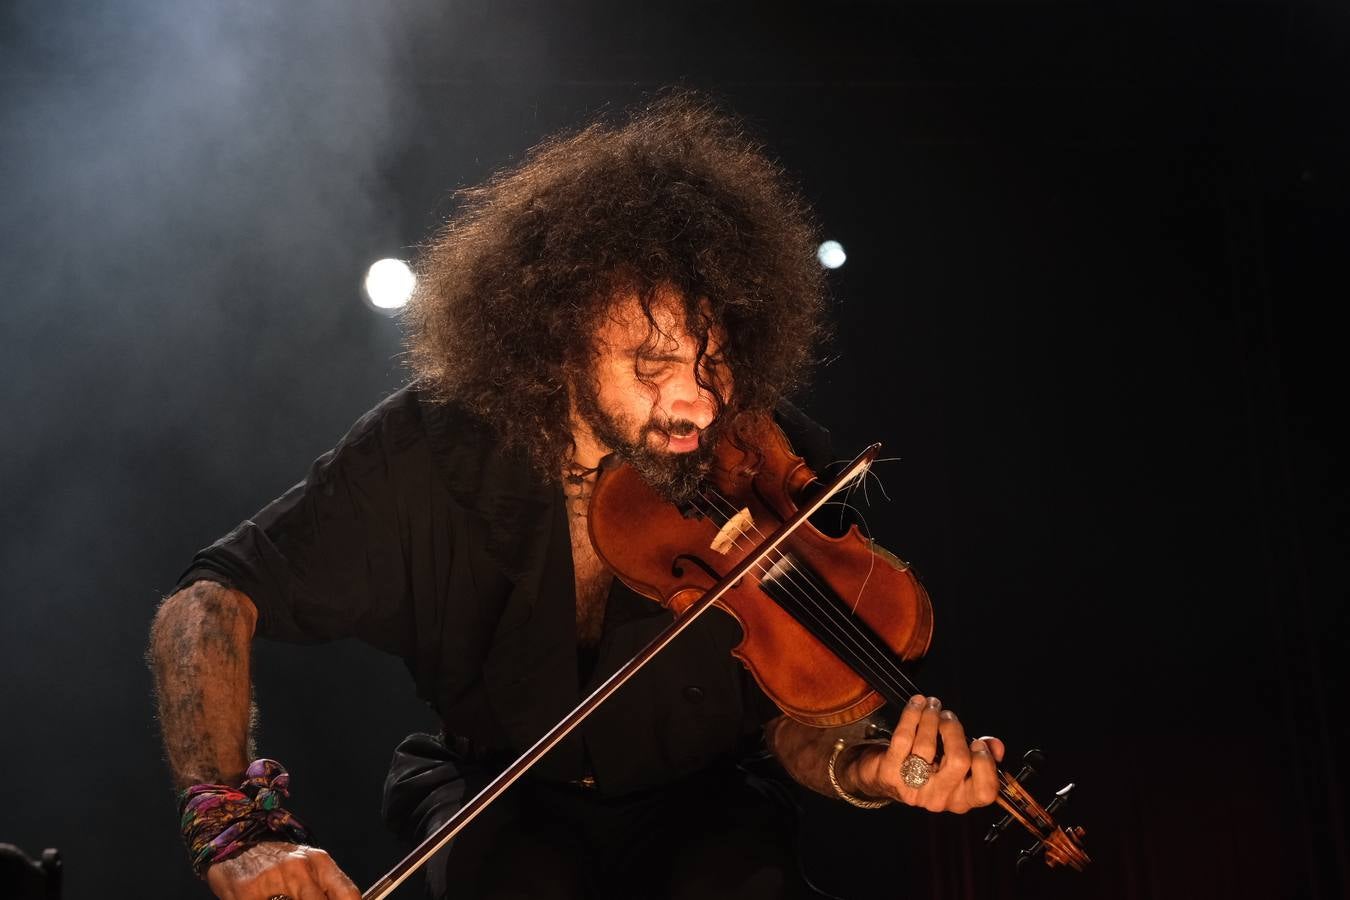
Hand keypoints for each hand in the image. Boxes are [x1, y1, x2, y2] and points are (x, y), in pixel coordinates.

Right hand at [205, 842, 360, 899]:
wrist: (234, 840)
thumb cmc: (274, 860)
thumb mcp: (305, 867)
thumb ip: (325, 887)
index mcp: (319, 862)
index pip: (347, 893)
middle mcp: (300, 868)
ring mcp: (274, 879)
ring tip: (281, 898)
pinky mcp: (249, 891)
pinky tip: (267, 899)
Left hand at [850, 694, 1004, 812]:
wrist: (884, 778)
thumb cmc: (928, 769)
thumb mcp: (957, 767)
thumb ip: (983, 756)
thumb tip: (996, 745)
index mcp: (961, 800)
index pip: (984, 792)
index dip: (985, 764)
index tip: (978, 742)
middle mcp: (938, 798)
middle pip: (958, 761)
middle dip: (954, 730)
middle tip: (948, 716)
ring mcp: (913, 787)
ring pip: (927, 745)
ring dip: (931, 717)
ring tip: (932, 705)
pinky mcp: (890, 773)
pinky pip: (903, 737)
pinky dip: (912, 715)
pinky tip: (917, 704)